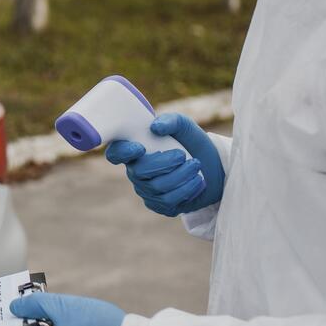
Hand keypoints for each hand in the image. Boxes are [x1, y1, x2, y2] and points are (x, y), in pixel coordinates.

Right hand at [105, 112, 223, 215]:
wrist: (210, 165)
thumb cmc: (190, 141)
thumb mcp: (183, 125)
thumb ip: (170, 121)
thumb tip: (155, 128)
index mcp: (134, 149)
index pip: (116, 153)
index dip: (122, 153)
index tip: (140, 148)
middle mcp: (136, 171)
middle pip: (139, 173)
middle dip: (163, 164)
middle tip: (182, 155)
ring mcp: (146, 190)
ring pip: (157, 189)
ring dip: (180, 176)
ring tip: (196, 165)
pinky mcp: (159, 205)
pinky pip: (168, 203)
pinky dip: (186, 190)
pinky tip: (197, 181)